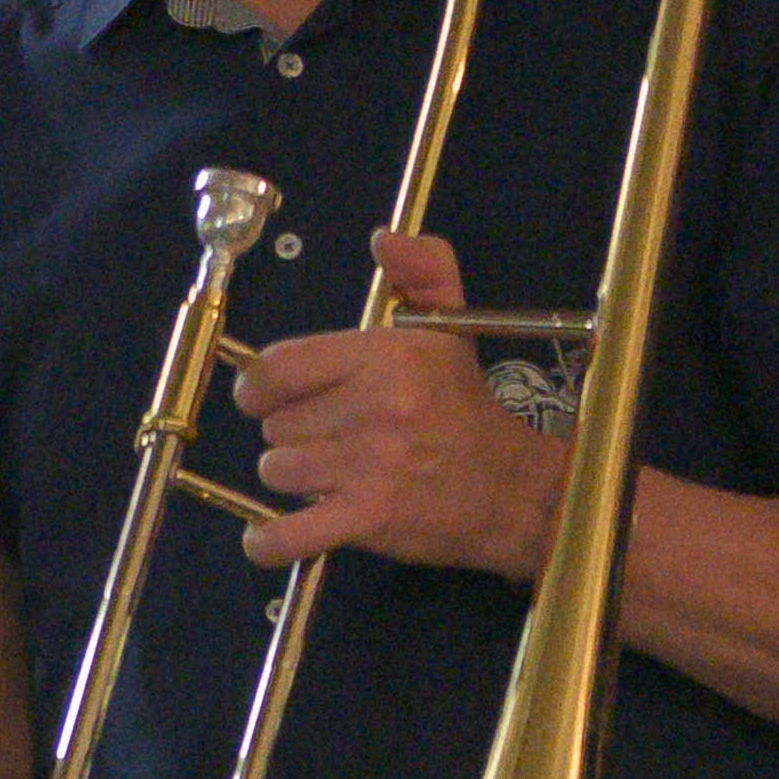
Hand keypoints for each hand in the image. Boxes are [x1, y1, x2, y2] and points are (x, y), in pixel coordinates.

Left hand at [232, 242, 570, 573]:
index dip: (261, 387)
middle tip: (332, 436)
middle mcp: (375, 407)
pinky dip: (270, 541)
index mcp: (386, 357)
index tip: (270, 398)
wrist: (517, 489)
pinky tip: (271, 536)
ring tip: (333, 472)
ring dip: (295, 477)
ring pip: (277, 470)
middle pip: (275, 424)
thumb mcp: (450, 329)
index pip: (277, 368)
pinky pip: (288, 533)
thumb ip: (421, 274)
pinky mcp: (369, 518)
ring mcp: (370, 465)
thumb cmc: (468, 409)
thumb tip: (384, 238)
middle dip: (293, 432)